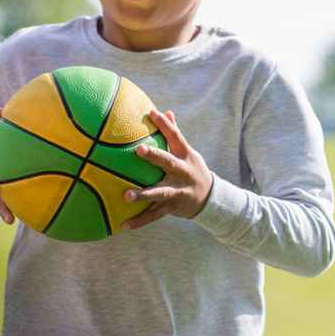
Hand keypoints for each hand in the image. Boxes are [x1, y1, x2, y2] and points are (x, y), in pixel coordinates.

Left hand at [123, 109, 214, 229]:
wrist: (211, 199)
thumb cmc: (192, 169)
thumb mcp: (188, 152)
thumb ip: (175, 134)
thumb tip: (167, 111)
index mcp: (186, 156)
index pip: (176, 137)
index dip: (165, 124)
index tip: (152, 112)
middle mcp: (183, 172)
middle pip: (168, 163)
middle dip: (155, 157)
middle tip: (139, 150)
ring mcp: (178, 190)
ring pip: (160, 192)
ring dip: (143, 194)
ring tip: (126, 195)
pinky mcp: (172, 207)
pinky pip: (154, 215)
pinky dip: (139, 220)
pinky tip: (123, 225)